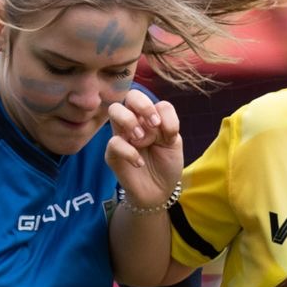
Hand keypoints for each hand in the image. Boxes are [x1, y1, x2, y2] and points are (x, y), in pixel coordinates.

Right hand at [106, 90, 181, 209]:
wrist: (160, 192)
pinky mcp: (112, 154)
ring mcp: (122, 135)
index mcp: (148, 117)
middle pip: (131, 95)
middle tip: (154, 125)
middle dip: (143, 105)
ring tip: (141, 139)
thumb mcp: (174, 143)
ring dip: (130, 120)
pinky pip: (114, 143)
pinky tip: (139, 162)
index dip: (157, 109)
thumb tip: (155, 120)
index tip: (167, 131)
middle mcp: (134, 122)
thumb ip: (169, 125)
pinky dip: (129, 151)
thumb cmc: (166, 165)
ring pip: (115, 110)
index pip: (152, 98)